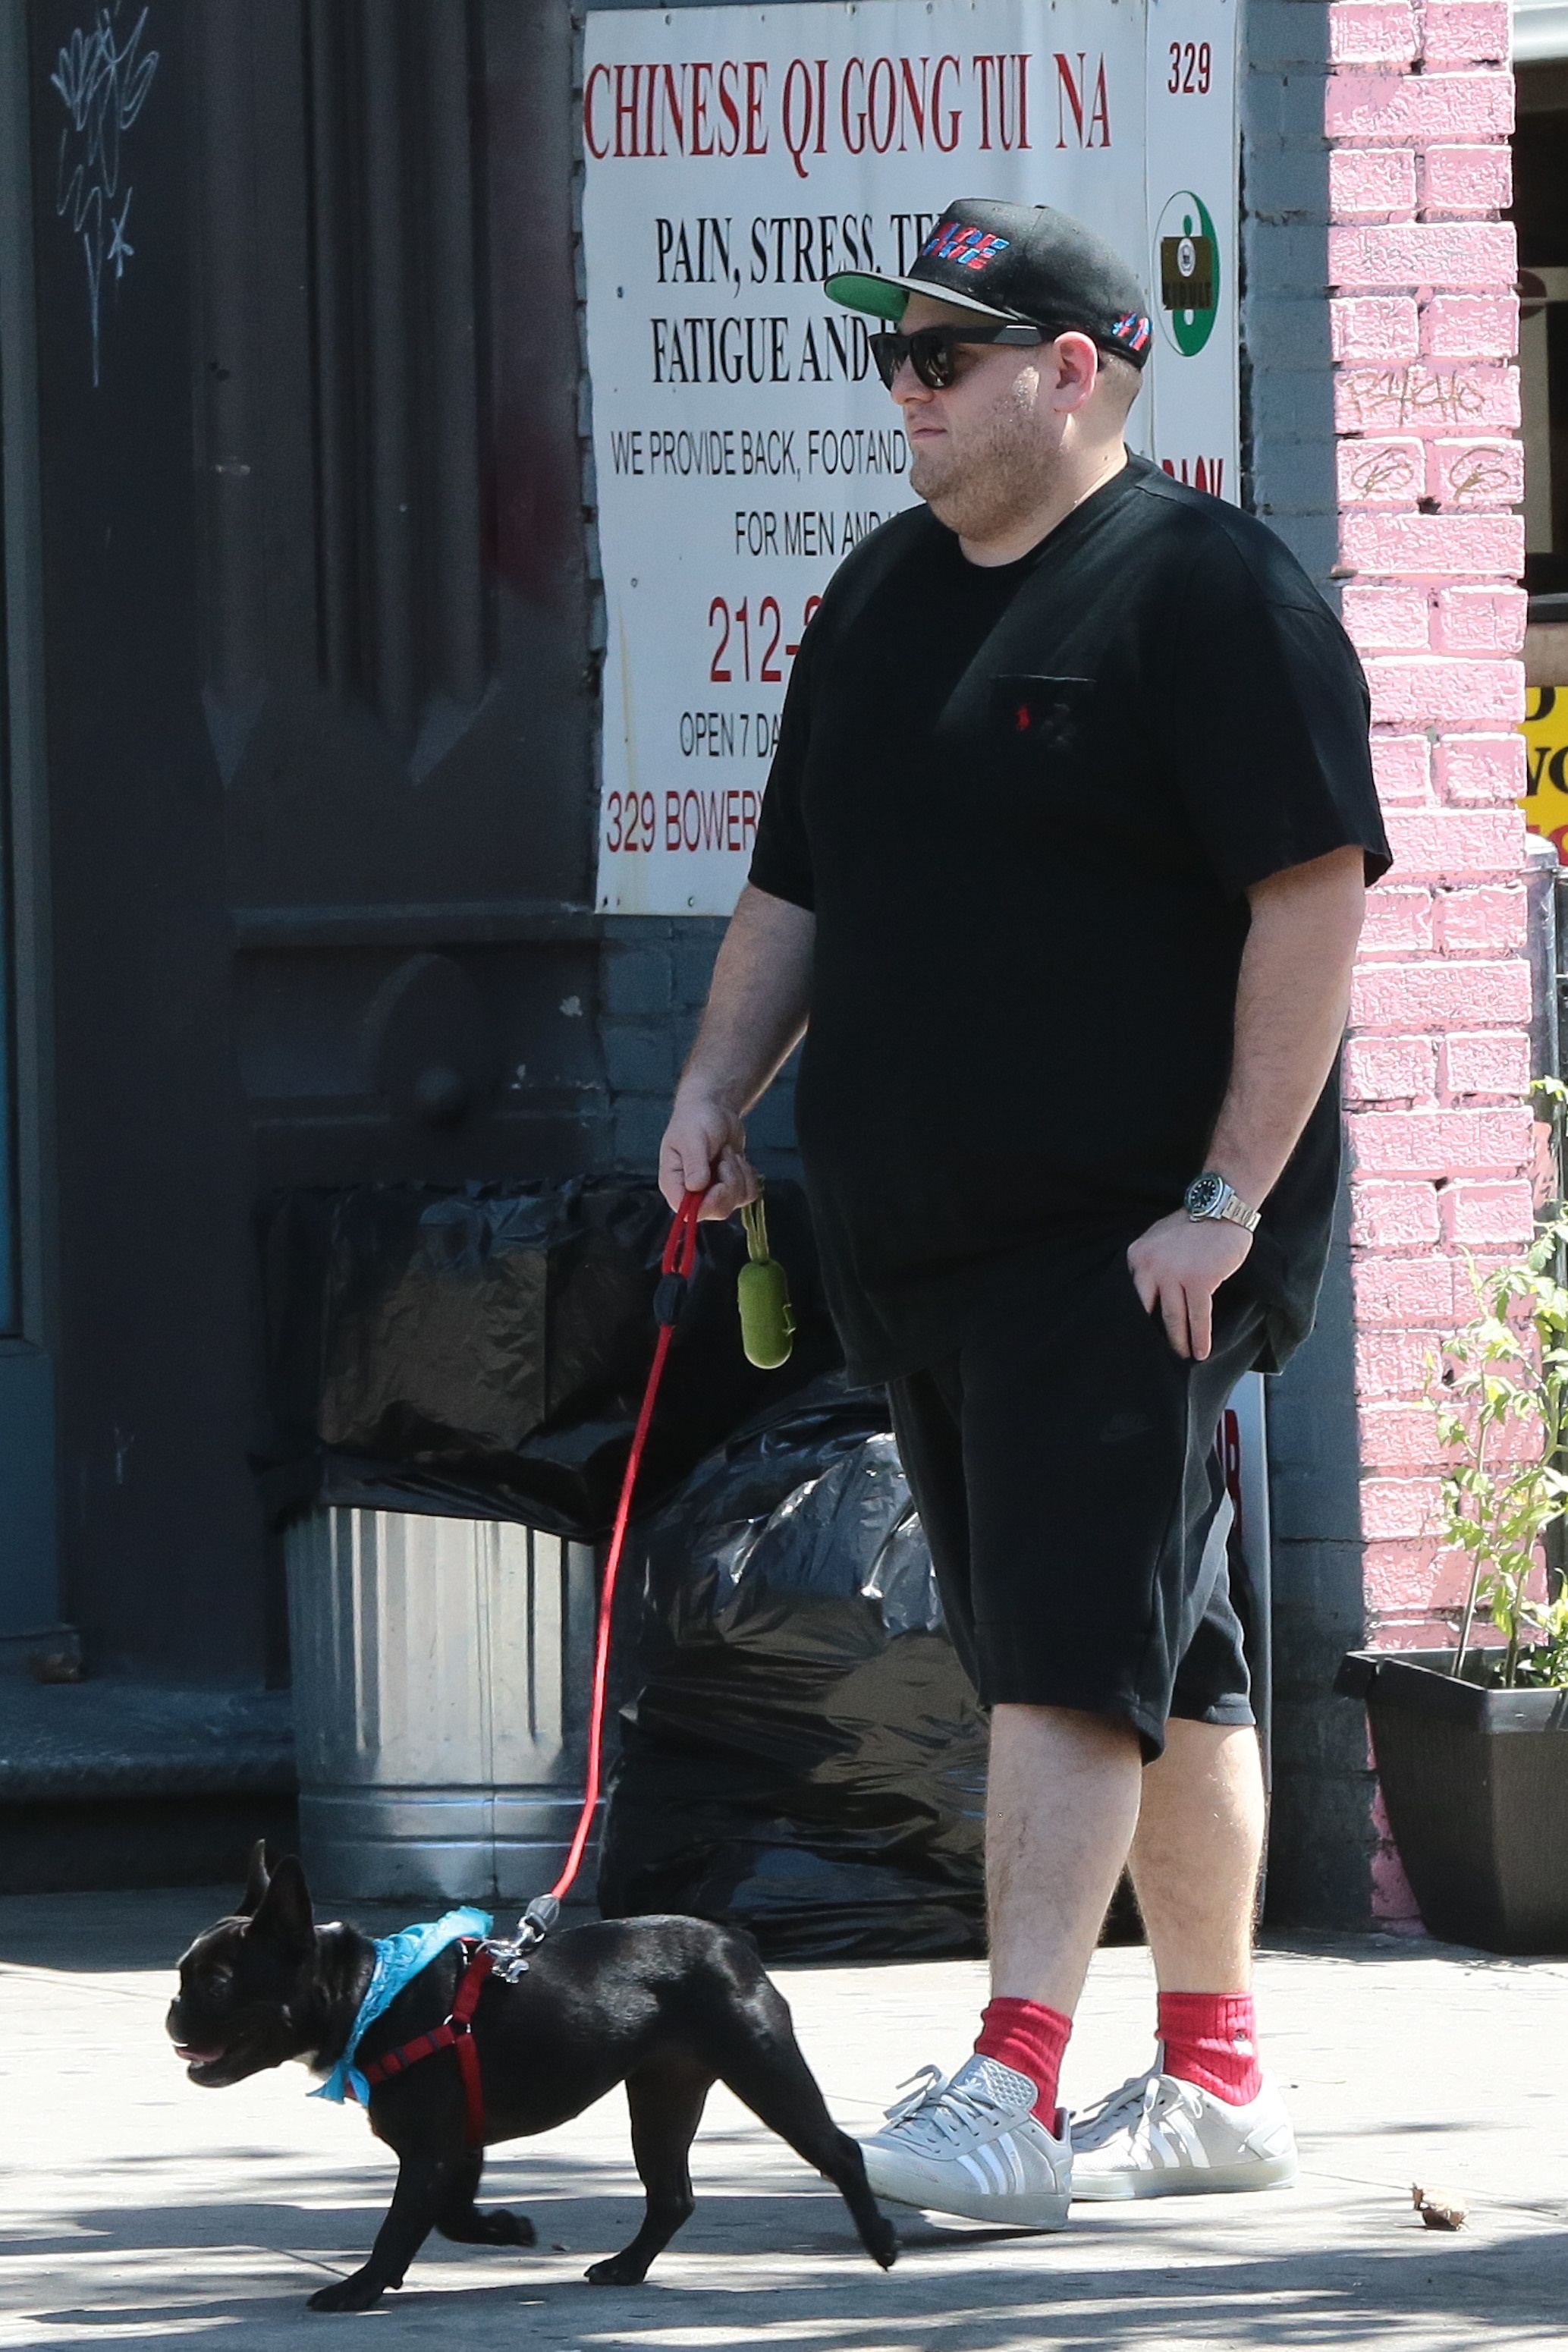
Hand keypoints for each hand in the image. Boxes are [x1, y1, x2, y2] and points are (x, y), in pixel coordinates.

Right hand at [658, 1089, 758, 1218]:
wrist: (714, 1110)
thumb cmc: (695, 1121)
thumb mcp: (692, 1139)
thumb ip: (694, 1163)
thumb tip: (695, 1187)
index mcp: (674, 1184)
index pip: (687, 1212)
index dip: (707, 1205)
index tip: (718, 1184)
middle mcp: (693, 1194)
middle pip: (718, 1210)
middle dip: (729, 1184)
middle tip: (724, 1159)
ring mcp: (714, 1192)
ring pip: (737, 1202)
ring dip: (739, 1174)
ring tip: (726, 1153)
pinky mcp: (732, 1188)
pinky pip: (749, 1194)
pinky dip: (748, 1175)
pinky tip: (736, 1159)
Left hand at [1127, 1210, 1253, 1361]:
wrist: (1220, 1208)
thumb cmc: (1191, 1224)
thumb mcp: (1157, 1238)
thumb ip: (1148, 1263)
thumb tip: (1145, 1292)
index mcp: (1137, 1256)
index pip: (1130, 1294)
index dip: (1133, 1318)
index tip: (1134, 1337)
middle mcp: (1151, 1266)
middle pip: (1147, 1310)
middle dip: (1150, 1336)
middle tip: (1151, 1355)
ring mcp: (1175, 1274)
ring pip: (1172, 1317)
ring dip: (1178, 1340)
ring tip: (1180, 1357)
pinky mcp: (1200, 1281)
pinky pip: (1198, 1316)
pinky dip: (1199, 1337)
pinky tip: (1200, 1351)